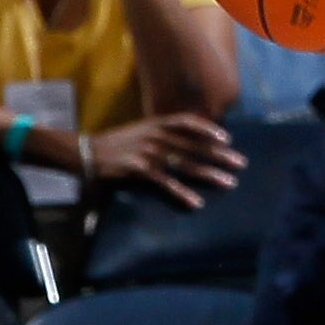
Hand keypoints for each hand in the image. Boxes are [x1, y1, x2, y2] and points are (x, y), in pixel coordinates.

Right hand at [90, 114, 244, 208]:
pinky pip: (165, 183)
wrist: (84, 152)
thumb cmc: (117, 143)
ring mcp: (148, 152)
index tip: (227, 139)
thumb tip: (189, 141)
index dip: (209, 129)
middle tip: (240, 164)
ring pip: (186, 164)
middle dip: (220, 155)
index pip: (188, 122)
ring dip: (210, 174)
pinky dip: (182, 193)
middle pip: (195, 145)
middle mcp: (156, 135)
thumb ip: (164, 133)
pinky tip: (196, 203)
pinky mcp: (138, 170)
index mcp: (157, 123)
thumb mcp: (141, 130)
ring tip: (229, 183)